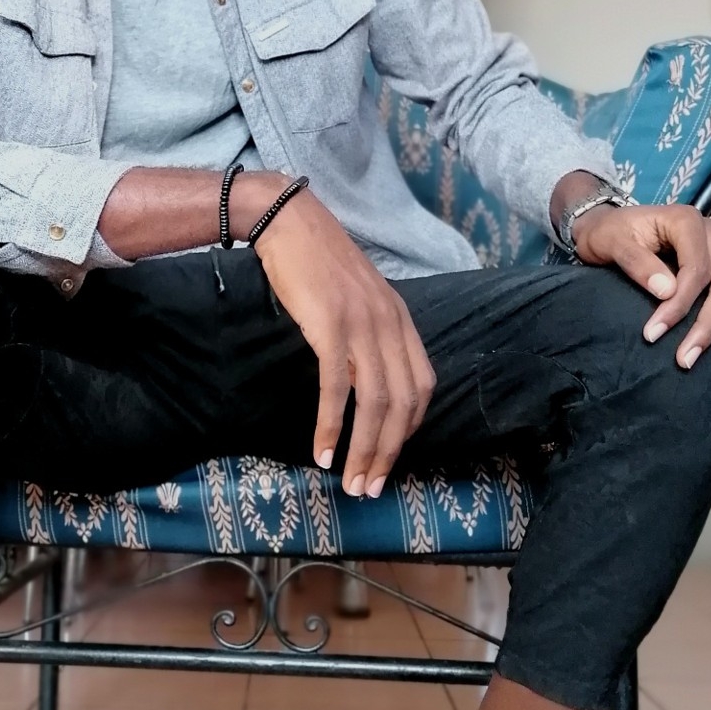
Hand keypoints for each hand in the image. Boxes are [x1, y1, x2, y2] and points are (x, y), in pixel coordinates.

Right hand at [238, 177, 435, 497]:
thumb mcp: (356, 297)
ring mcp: (362, 324)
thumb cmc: (317, 261)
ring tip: (351, 481)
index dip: (410, 429)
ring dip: (364, 449)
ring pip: (375, 402)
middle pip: (402, 404)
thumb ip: (369, 333)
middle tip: (371, 487)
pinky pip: (337, 387)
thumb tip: (364, 379)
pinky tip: (322, 450)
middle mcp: (390, 323)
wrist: (289, 222)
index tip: (390, 456)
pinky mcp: (330, 325)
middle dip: (389, 453)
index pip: (422, 386)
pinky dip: (330, 425)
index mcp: (400, 318)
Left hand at [569, 201, 710, 370]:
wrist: (610, 227)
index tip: (653, 334)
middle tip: (685, 360)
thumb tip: (667, 290)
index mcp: (686, 221)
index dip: (680, 304)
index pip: (697, 268)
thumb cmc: (609, 233)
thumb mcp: (611, 242)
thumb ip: (636, 261)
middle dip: (709, 326)